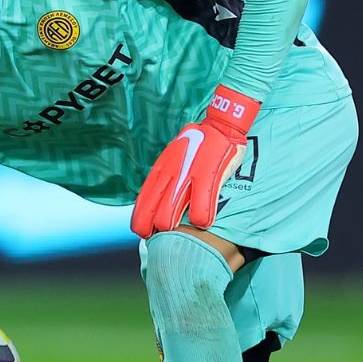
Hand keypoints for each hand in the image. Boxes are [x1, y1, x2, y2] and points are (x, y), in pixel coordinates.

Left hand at [131, 85, 259, 237]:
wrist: (220, 125)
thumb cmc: (198, 147)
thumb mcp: (174, 160)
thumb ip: (166, 179)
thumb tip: (159, 203)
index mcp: (160, 172)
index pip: (142, 204)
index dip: (143, 223)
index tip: (149, 233)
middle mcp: (169, 174)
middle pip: (152, 213)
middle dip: (155, 230)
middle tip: (165, 237)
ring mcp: (186, 175)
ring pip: (169, 212)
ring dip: (172, 227)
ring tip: (180, 234)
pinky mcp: (207, 173)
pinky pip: (200, 203)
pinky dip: (201, 217)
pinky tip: (203, 223)